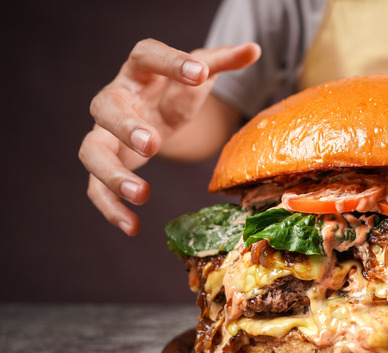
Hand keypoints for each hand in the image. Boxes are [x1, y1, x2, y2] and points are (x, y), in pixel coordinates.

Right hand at [79, 39, 259, 235]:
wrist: (156, 109)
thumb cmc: (176, 88)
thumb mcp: (200, 72)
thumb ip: (222, 61)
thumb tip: (254, 50)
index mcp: (140, 70)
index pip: (147, 56)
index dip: (170, 62)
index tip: (199, 73)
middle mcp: (116, 99)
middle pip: (106, 107)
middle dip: (125, 126)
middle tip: (153, 143)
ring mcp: (105, 133)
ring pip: (92, 151)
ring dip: (112, 174)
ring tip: (142, 194)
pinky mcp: (106, 163)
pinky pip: (96, 187)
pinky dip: (110, 207)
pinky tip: (132, 227)